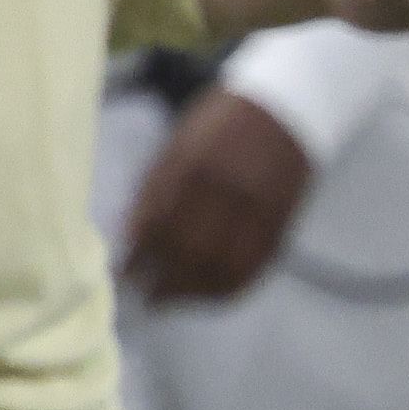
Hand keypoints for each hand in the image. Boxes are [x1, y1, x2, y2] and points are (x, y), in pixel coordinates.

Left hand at [119, 86, 309, 306]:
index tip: (121, 276)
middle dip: (161, 282)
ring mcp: (258, 209)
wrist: (287, 106)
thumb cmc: (220, 123)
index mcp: (191, 168)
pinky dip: (229, 288)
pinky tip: (208, 295)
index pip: (157, 227)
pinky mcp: (281, 222)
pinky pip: (255, 266)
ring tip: (170, 303)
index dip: (138, 258)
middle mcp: (226, 192)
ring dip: (193, 293)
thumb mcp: (177, 144)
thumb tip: (129, 238)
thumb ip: (154, 189)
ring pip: (223, 267)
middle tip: (143, 297)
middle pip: (189, 253)